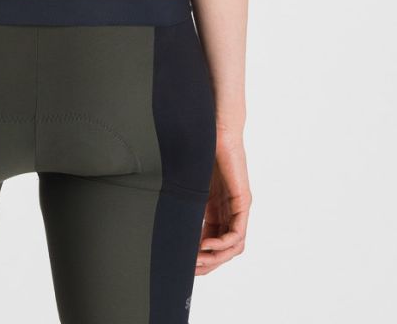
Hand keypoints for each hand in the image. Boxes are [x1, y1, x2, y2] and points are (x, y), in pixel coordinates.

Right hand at [195, 133, 250, 273]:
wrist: (214, 126)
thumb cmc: (200, 147)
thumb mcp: (187, 182)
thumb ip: (181, 199)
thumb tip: (155, 210)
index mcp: (217, 207)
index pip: (213, 241)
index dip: (201, 256)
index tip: (185, 264)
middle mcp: (230, 210)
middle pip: (225, 249)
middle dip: (208, 263)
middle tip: (190, 269)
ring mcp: (238, 206)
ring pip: (233, 246)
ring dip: (215, 258)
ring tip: (197, 261)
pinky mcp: (242, 200)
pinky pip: (237, 233)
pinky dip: (222, 245)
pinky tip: (206, 245)